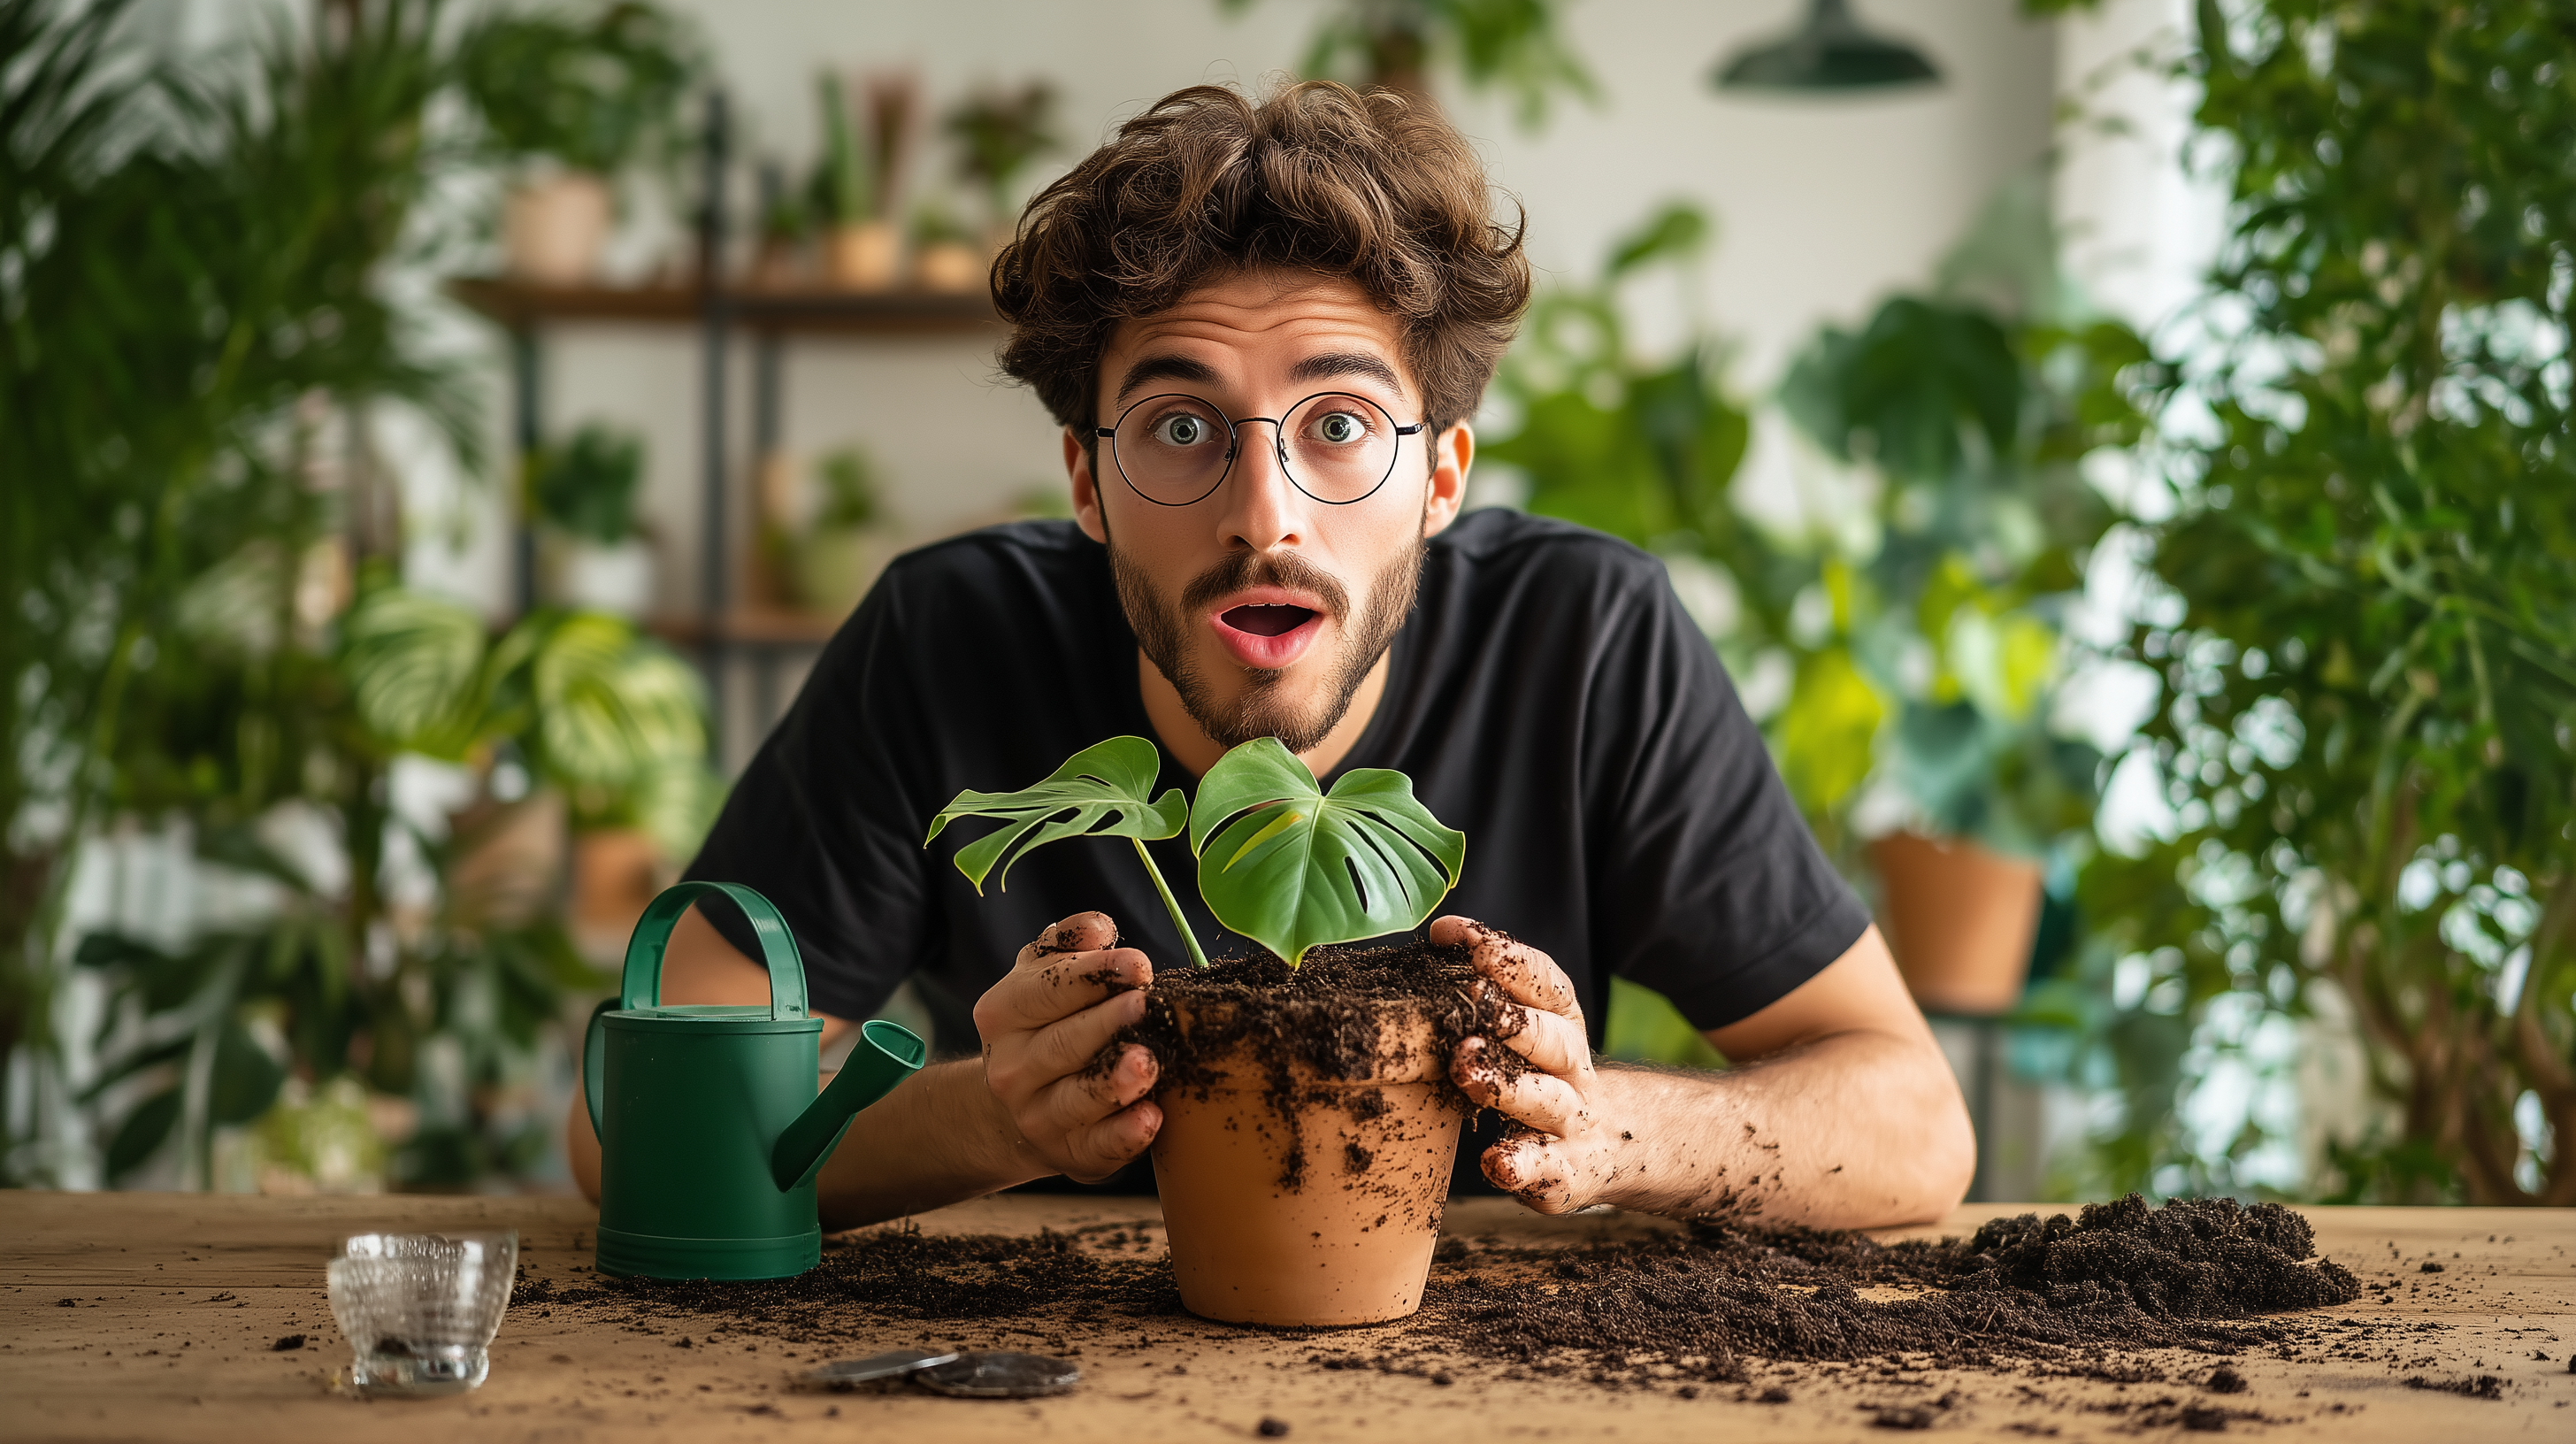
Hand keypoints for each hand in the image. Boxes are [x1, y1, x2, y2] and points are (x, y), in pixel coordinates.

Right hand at [970, 912, 1160, 1182]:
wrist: (1021, 1102)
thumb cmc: (1047, 1022)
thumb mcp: (1044, 974)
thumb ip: (1068, 943)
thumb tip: (1097, 929)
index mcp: (1002, 1014)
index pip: (1046, 992)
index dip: (1093, 976)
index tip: (1138, 965)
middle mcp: (1011, 1069)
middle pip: (1063, 1044)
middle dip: (1107, 1023)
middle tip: (1146, 1005)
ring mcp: (1038, 1117)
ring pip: (1077, 1099)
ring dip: (1114, 1083)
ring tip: (1149, 1063)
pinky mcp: (1072, 1155)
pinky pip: (1097, 1146)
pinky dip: (1124, 1136)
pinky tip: (1151, 1118)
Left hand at [1434, 915, 1617, 1213]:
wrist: (1603, 1148)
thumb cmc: (1539, 1077)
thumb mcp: (1524, 1032)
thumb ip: (1487, 996)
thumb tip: (1436, 938)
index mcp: (1561, 1025)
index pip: (1543, 983)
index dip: (1503, 957)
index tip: (1452, 935)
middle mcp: (1571, 1069)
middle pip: (1552, 1037)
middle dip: (1512, 1015)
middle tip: (1469, 995)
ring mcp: (1570, 1122)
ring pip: (1547, 1099)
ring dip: (1507, 1083)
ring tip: (1465, 1067)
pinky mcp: (1564, 1172)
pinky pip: (1547, 1169)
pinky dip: (1523, 1165)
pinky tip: (1494, 1163)